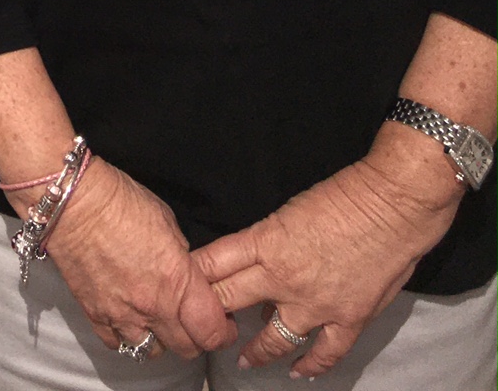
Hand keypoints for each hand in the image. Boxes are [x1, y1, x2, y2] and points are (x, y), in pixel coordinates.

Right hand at [42, 156, 237, 359]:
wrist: (71, 201)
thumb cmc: (119, 200)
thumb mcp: (167, 221)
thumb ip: (180, 256)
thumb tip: (184, 272)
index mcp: (176, 280)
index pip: (211, 330)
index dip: (221, 332)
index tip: (221, 324)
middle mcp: (152, 305)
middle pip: (186, 348)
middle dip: (196, 338)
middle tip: (193, 322)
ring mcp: (121, 314)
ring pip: (152, 351)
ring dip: (160, 338)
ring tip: (158, 320)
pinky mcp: (94, 314)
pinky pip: (117, 343)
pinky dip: (125, 336)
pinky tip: (127, 318)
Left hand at [191, 131, 461, 378]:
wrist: (392, 205)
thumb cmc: (342, 195)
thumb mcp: (289, 211)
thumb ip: (268, 244)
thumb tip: (253, 268)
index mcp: (265, 242)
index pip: (215, 264)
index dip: (194, 277)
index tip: (176, 286)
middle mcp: (283, 278)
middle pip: (232, 300)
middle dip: (211, 314)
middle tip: (197, 327)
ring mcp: (316, 304)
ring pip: (273, 338)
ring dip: (255, 351)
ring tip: (243, 360)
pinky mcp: (348, 318)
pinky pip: (324, 352)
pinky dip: (310, 366)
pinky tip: (298, 372)